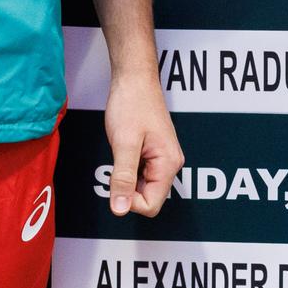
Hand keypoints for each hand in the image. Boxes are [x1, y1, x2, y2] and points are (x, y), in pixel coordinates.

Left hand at [103, 68, 182, 218]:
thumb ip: (123, 177)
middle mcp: (170, 164)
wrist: (135, 79)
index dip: (129, 201)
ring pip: (143, 187)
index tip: (116, 180)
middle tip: (116, 163)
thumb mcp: (124, 143)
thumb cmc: (132, 104)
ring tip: (120, 153)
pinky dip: (128, 169)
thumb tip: (120, 209)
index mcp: (168, 164)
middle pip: (148, 198)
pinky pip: (141, 174)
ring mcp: (163, 158)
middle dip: (127, 189)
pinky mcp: (154, 153)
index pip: (151, 205)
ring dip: (126, 178)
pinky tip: (122, 151)